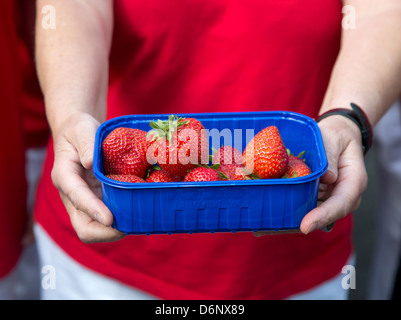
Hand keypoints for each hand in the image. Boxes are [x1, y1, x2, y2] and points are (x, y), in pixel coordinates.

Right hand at [51, 113, 125, 242]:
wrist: (78, 134)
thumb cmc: (79, 130)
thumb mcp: (82, 128)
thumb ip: (86, 142)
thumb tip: (90, 162)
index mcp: (65, 176)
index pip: (76, 197)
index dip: (92, 210)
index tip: (109, 219)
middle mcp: (72, 195)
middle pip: (82, 226)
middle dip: (103, 232)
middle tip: (128, 228)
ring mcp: (84, 201)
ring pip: (95, 228)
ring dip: (114, 230)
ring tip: (136, 223)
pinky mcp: (96, 201)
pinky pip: (106, 218)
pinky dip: (120, 220)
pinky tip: (137, 213)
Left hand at [254, 114, 367, 235]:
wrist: (338, 137)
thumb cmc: (337, 137)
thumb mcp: (335, 138)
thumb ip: (330, 156)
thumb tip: (327, 177)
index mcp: (353, 184)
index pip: (340, 204)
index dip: (322, 216)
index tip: (305, 227)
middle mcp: (342, 197)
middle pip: (322, 217)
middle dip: (297, 225)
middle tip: (272, 230)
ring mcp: (327, 199)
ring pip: (309, 215)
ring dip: (287, 221)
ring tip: (261, 227)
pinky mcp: (315, 198)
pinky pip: (302, 206)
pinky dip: (285, 210)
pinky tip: (265, 214)